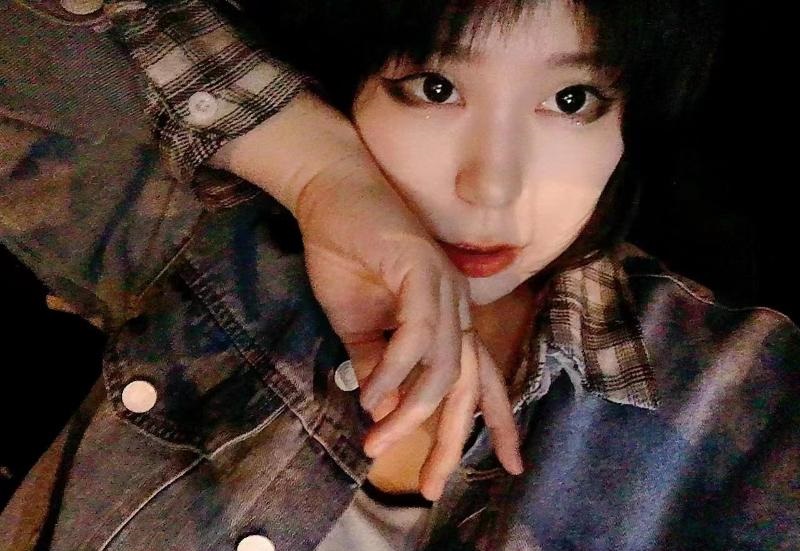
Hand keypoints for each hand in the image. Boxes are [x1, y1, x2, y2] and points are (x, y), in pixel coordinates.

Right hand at [211, 91, 522, 497]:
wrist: (332, 193)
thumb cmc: (347, 253)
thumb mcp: (356, 323)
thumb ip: (372, 361)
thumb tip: (377, 405)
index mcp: (447, 319)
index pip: (480, 378)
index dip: (497, 420)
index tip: (507, 463)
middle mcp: (456, 307)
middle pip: (468, 386)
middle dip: (451, 440)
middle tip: (431, 485)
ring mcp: (443, 288)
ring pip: (443, 367)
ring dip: (410, 412)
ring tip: (377, 441)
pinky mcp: (422, 270)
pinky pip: (417, 334)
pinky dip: (395, 369)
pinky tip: (372, 393)